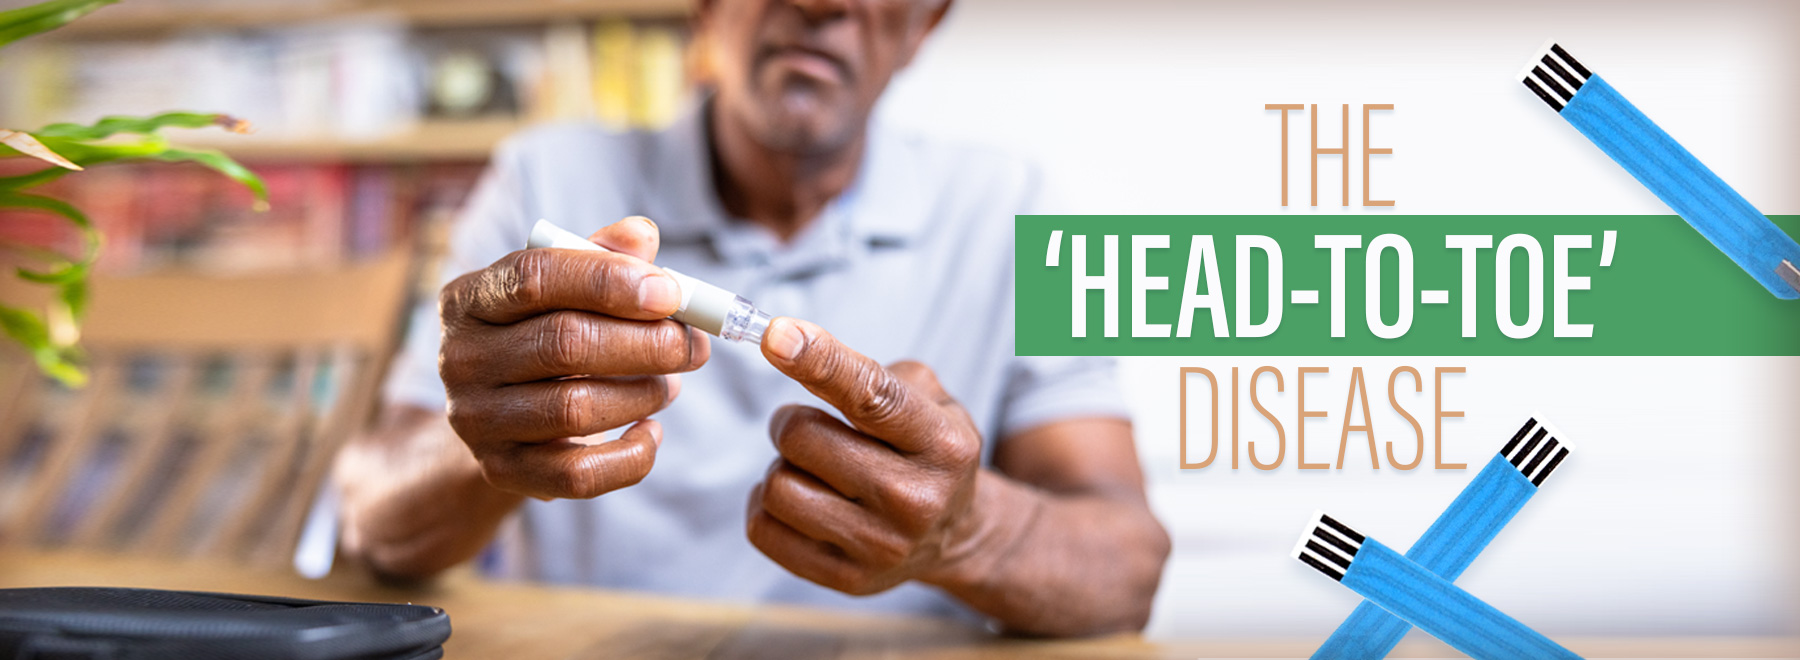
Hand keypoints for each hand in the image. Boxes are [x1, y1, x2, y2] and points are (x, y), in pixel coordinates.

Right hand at [438, 217, 709, 499]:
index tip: (671, 293)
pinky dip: (631, 456)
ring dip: (644, 394)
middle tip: (693, 345)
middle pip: (564, 343)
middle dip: (646, 343)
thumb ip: (600, 257)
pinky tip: (651, 431)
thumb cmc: (541, 334)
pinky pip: (579, 474)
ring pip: (576, 408)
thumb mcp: (561, 288)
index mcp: (469, 298)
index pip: (536, 277)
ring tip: (672, 383)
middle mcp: (460, 358)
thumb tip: (643, 235)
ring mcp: (476, 420)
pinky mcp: (503, 471)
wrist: (496, 416)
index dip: (609, 281)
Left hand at [748, 318, 983, 594]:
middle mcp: (916, 498)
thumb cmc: (927, 451)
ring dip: (783, 466)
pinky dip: (766, 505)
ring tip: (813, 469)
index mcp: (942, 442)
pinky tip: (799, 498)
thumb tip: (790, 345)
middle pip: (802, 439)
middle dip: (792, 422)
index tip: (775, 334)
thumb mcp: (928, 399)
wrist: (956, 534)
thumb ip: (869, 372)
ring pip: (777, 485)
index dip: (819, 360)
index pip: (872, 395)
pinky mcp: (848, 579)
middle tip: (812, 427)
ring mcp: (882, 546)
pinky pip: (763, 530)